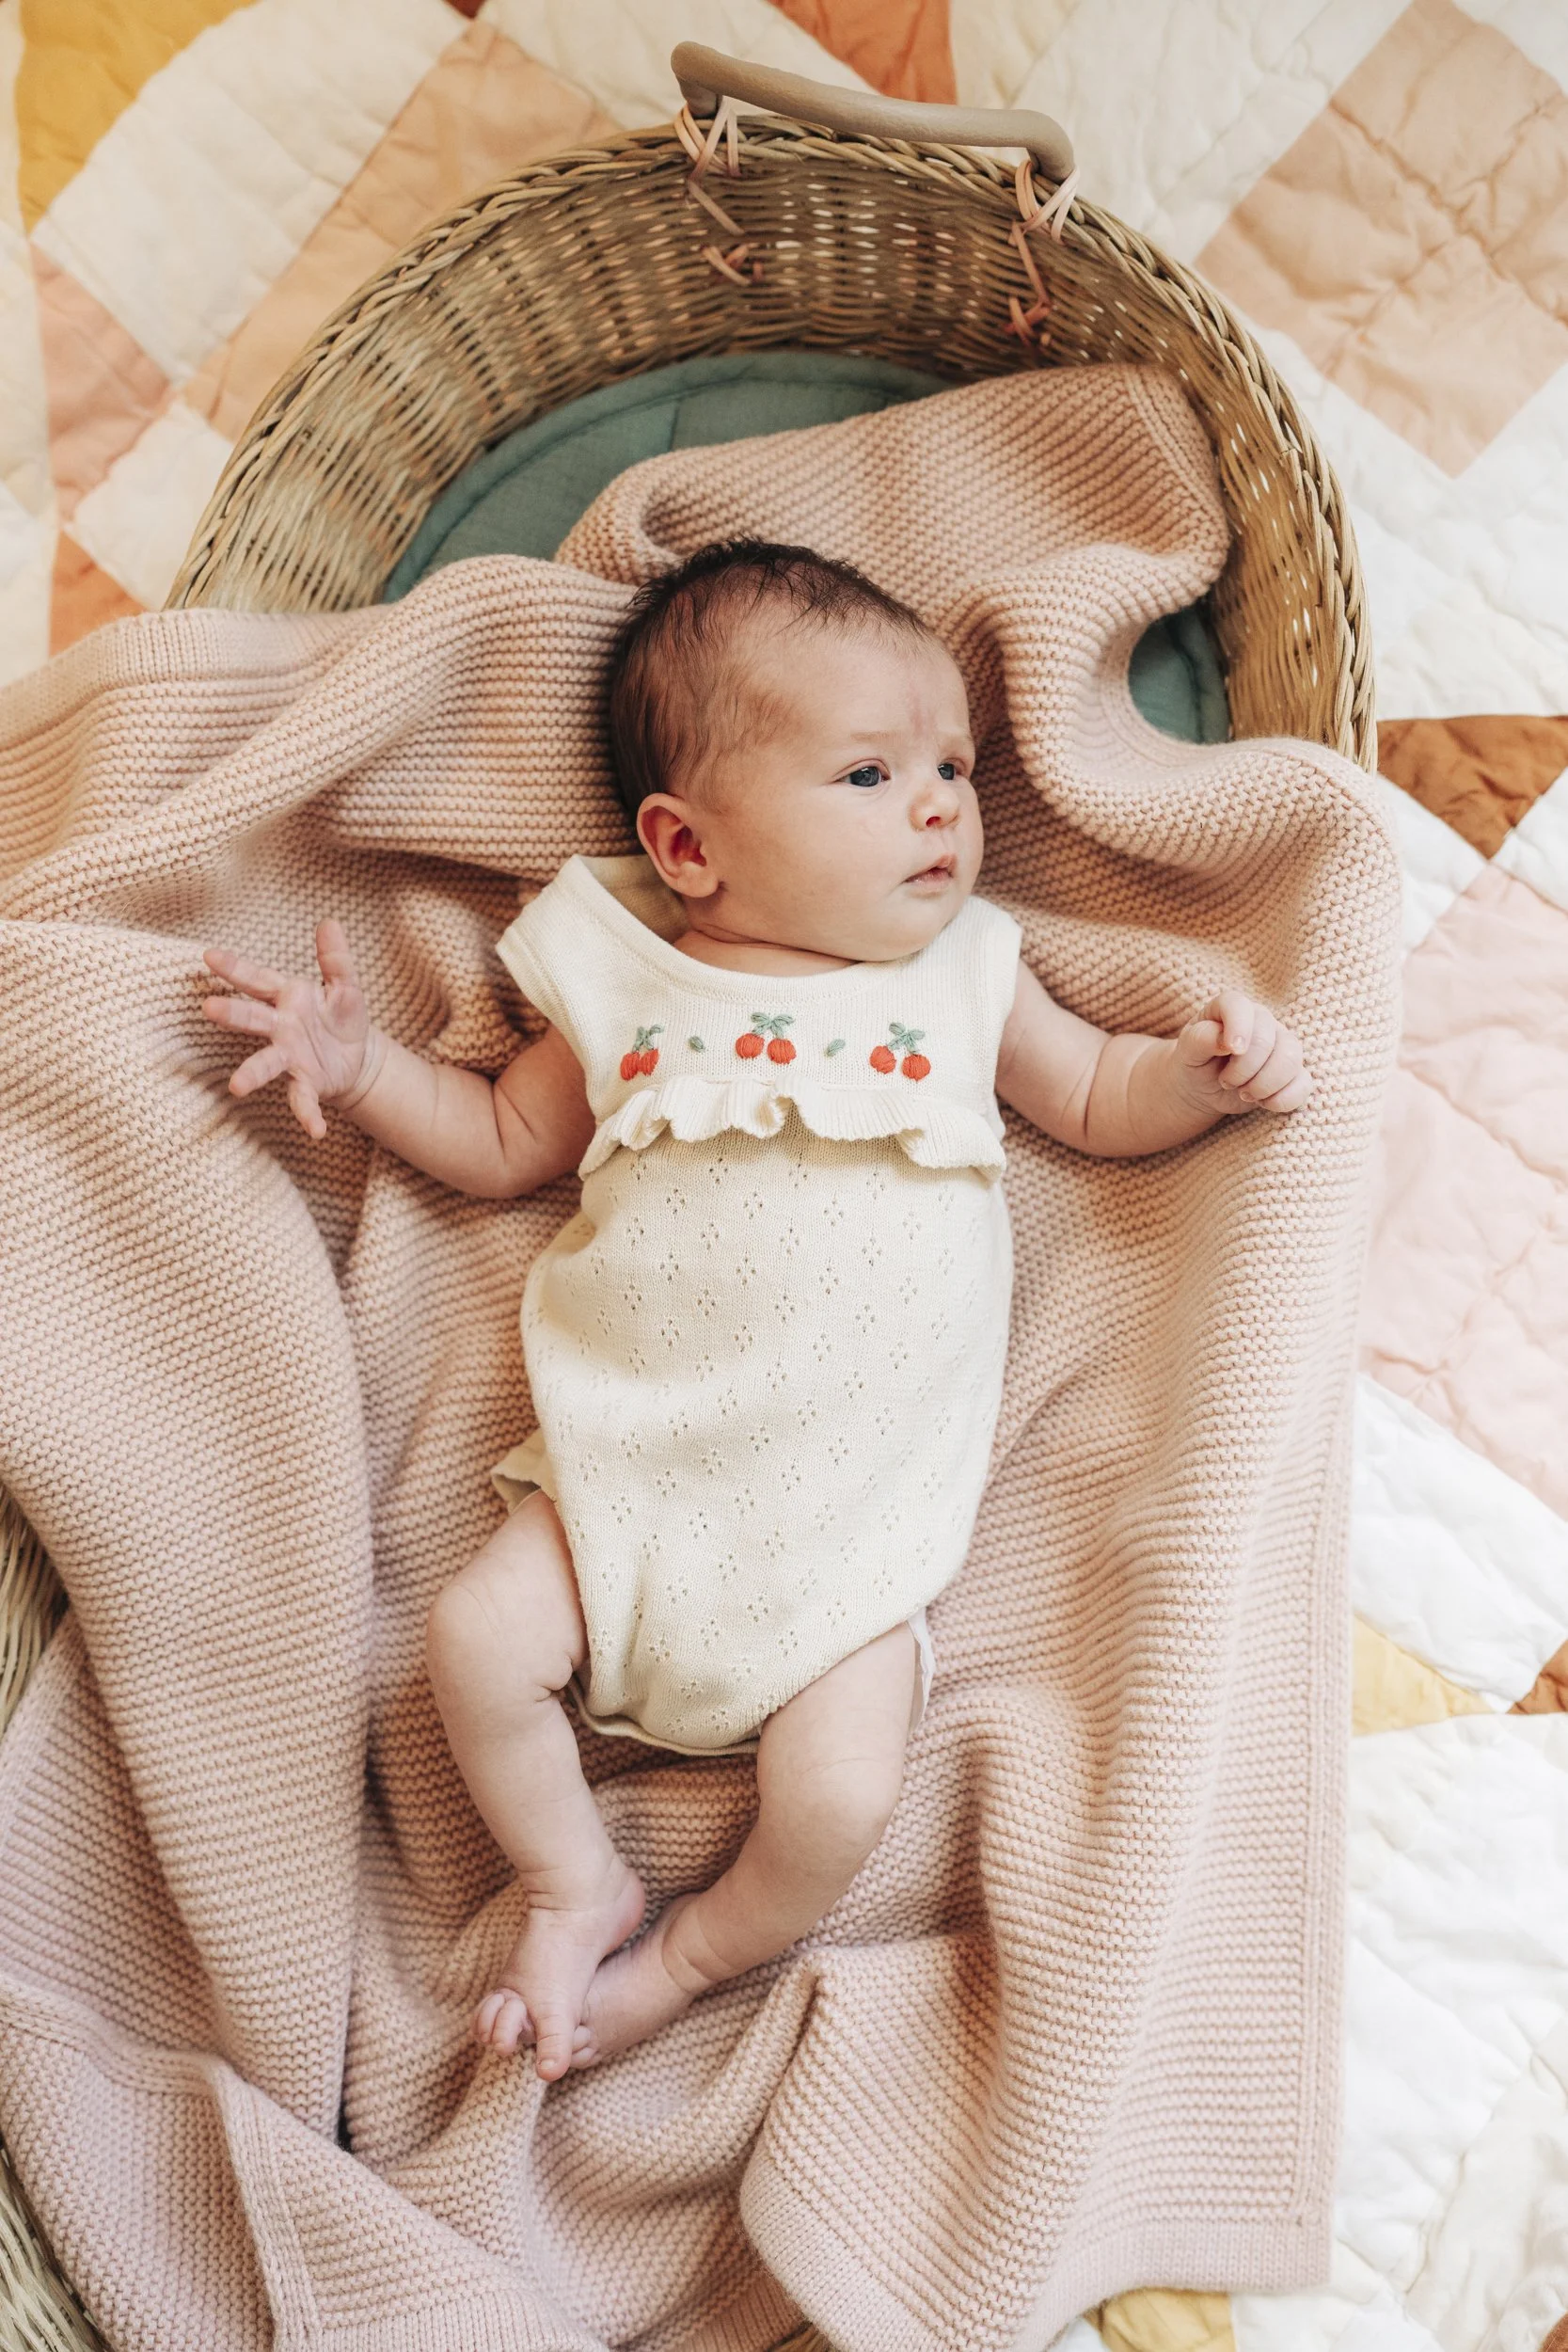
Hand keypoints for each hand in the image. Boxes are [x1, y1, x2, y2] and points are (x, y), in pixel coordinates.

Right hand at [202, 919, 372, 1140]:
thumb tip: (330, 922)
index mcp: (288, 998)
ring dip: (251, 1074)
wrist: (357, 1058)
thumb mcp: (346, 986)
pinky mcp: (305, 1084)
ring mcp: (289, 1058)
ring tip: (236, 1087)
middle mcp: (280, 1028)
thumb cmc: (341, 1016)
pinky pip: (302, 1100)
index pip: (258, 979)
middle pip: (252, 1019)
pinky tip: (318, 1131)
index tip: (208, 955)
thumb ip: (335, 959)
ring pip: (266, 1064)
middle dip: (232, 1014)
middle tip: (208, 1009)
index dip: (234, 967)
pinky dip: (308, 1115)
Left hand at [1174, 989, 1312, 1118]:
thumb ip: (1201, 1039)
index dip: (1238, 1027)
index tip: (1230, 1050)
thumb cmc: (1196, 1062)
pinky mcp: (1294, 1072)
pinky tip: (1263, 1103)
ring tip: (1243, 1094)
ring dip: (1263, 1084)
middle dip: (1244, 1069)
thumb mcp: (1188, 1051)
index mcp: (1232, 1009)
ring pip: (1291, 1060)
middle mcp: (1263, 1021)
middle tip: (1226, 1082)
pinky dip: (1282, 1099)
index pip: (1239, 1006)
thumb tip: (1225, 1040)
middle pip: (1268, 1040)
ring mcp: (1283, 1045)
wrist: (1204, 1087)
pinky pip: (1303, 1084)